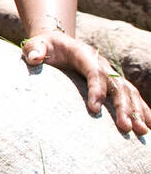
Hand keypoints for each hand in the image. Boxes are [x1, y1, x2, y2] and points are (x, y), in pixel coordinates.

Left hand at [22, 31, 150, 135]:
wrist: (57, 43)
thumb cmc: (44, 47)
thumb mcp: (35, 45)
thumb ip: (34, 50)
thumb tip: (34, 58)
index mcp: (84, 54)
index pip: (94, 72)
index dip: (96, 90)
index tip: (94, 109)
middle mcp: (102, 64)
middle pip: (117, 85)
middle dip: (123, 106)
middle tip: (126, 127)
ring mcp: (109, 73)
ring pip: (128, 92)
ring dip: (137, 111)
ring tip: (143, 131)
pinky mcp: (112, 82)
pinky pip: (130, 95)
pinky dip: (142, 109)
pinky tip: (148, 126)